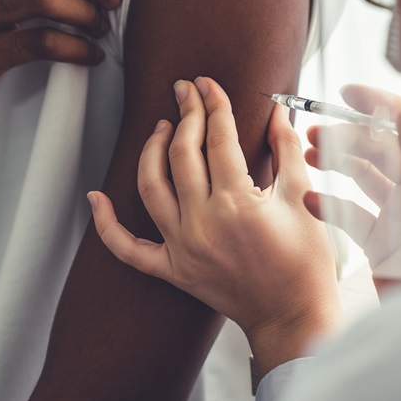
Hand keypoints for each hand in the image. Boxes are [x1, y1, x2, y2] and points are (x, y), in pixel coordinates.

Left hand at [88, 77, 341, 378]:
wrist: (294, 316)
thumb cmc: (306, 261)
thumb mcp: (303, 197)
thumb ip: (286, 149)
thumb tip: (275, 111)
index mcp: (238, 202)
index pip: (219, 138)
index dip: (214, 104)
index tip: (209, 84)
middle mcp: (203, 222)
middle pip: (183, 154)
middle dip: (185, 114)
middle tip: (186, 90)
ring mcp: (183, 248)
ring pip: (151, 188)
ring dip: (152, 151)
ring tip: (161, 127)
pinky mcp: (173, 270)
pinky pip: (128, 249)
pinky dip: (107, 225)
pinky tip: (95, 198)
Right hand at [303, 85, 400, 278]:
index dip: (376, 105)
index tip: (345, 92)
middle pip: (374, 148)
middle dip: (344, 135)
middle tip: (313, 132)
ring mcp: (395, 214)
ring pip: (357, 176)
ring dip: (332, 162)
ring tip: (307, 156)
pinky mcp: (377, 241)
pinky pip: (347, 215)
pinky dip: (327, 205)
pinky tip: (310, 201)